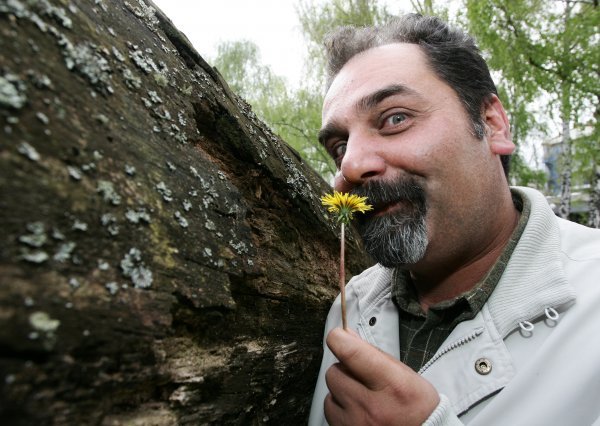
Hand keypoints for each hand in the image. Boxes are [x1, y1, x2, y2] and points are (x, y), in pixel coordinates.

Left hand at [324, 328, 439, 425]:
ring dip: (342, 390)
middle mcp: (372, 406)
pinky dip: (340, 408)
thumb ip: (374, 355)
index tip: (339, 335)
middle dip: (344, 369)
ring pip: (330, 392)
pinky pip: (330, 410)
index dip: (340, 339)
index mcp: (392, 386)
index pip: (351, 353)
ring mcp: (356, 422)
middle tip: (360, 377)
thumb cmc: (416, 409)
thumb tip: (347, 336)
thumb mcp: (406, 376)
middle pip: (335, 371)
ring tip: (362, 398)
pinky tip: (357, 410)